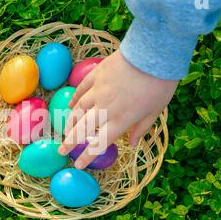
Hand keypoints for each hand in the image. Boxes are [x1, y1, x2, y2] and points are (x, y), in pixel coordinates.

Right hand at [57, 50, 177, 168]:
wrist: (153, 54)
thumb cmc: (159, 84)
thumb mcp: (155, 111)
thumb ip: (141, 128)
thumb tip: (133, 143)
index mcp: (121, 120)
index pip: (100, 143)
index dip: (87, 156)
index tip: (78, 165)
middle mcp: (105, 108)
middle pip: (82, 129)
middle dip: (70, 142)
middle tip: (61, 150)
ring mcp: (98, 91)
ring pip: (78, 110)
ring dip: (70, 122)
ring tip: (65, 131)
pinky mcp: (96, 75)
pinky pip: (81, 89)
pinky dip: (75, 98)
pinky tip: (71, 104)